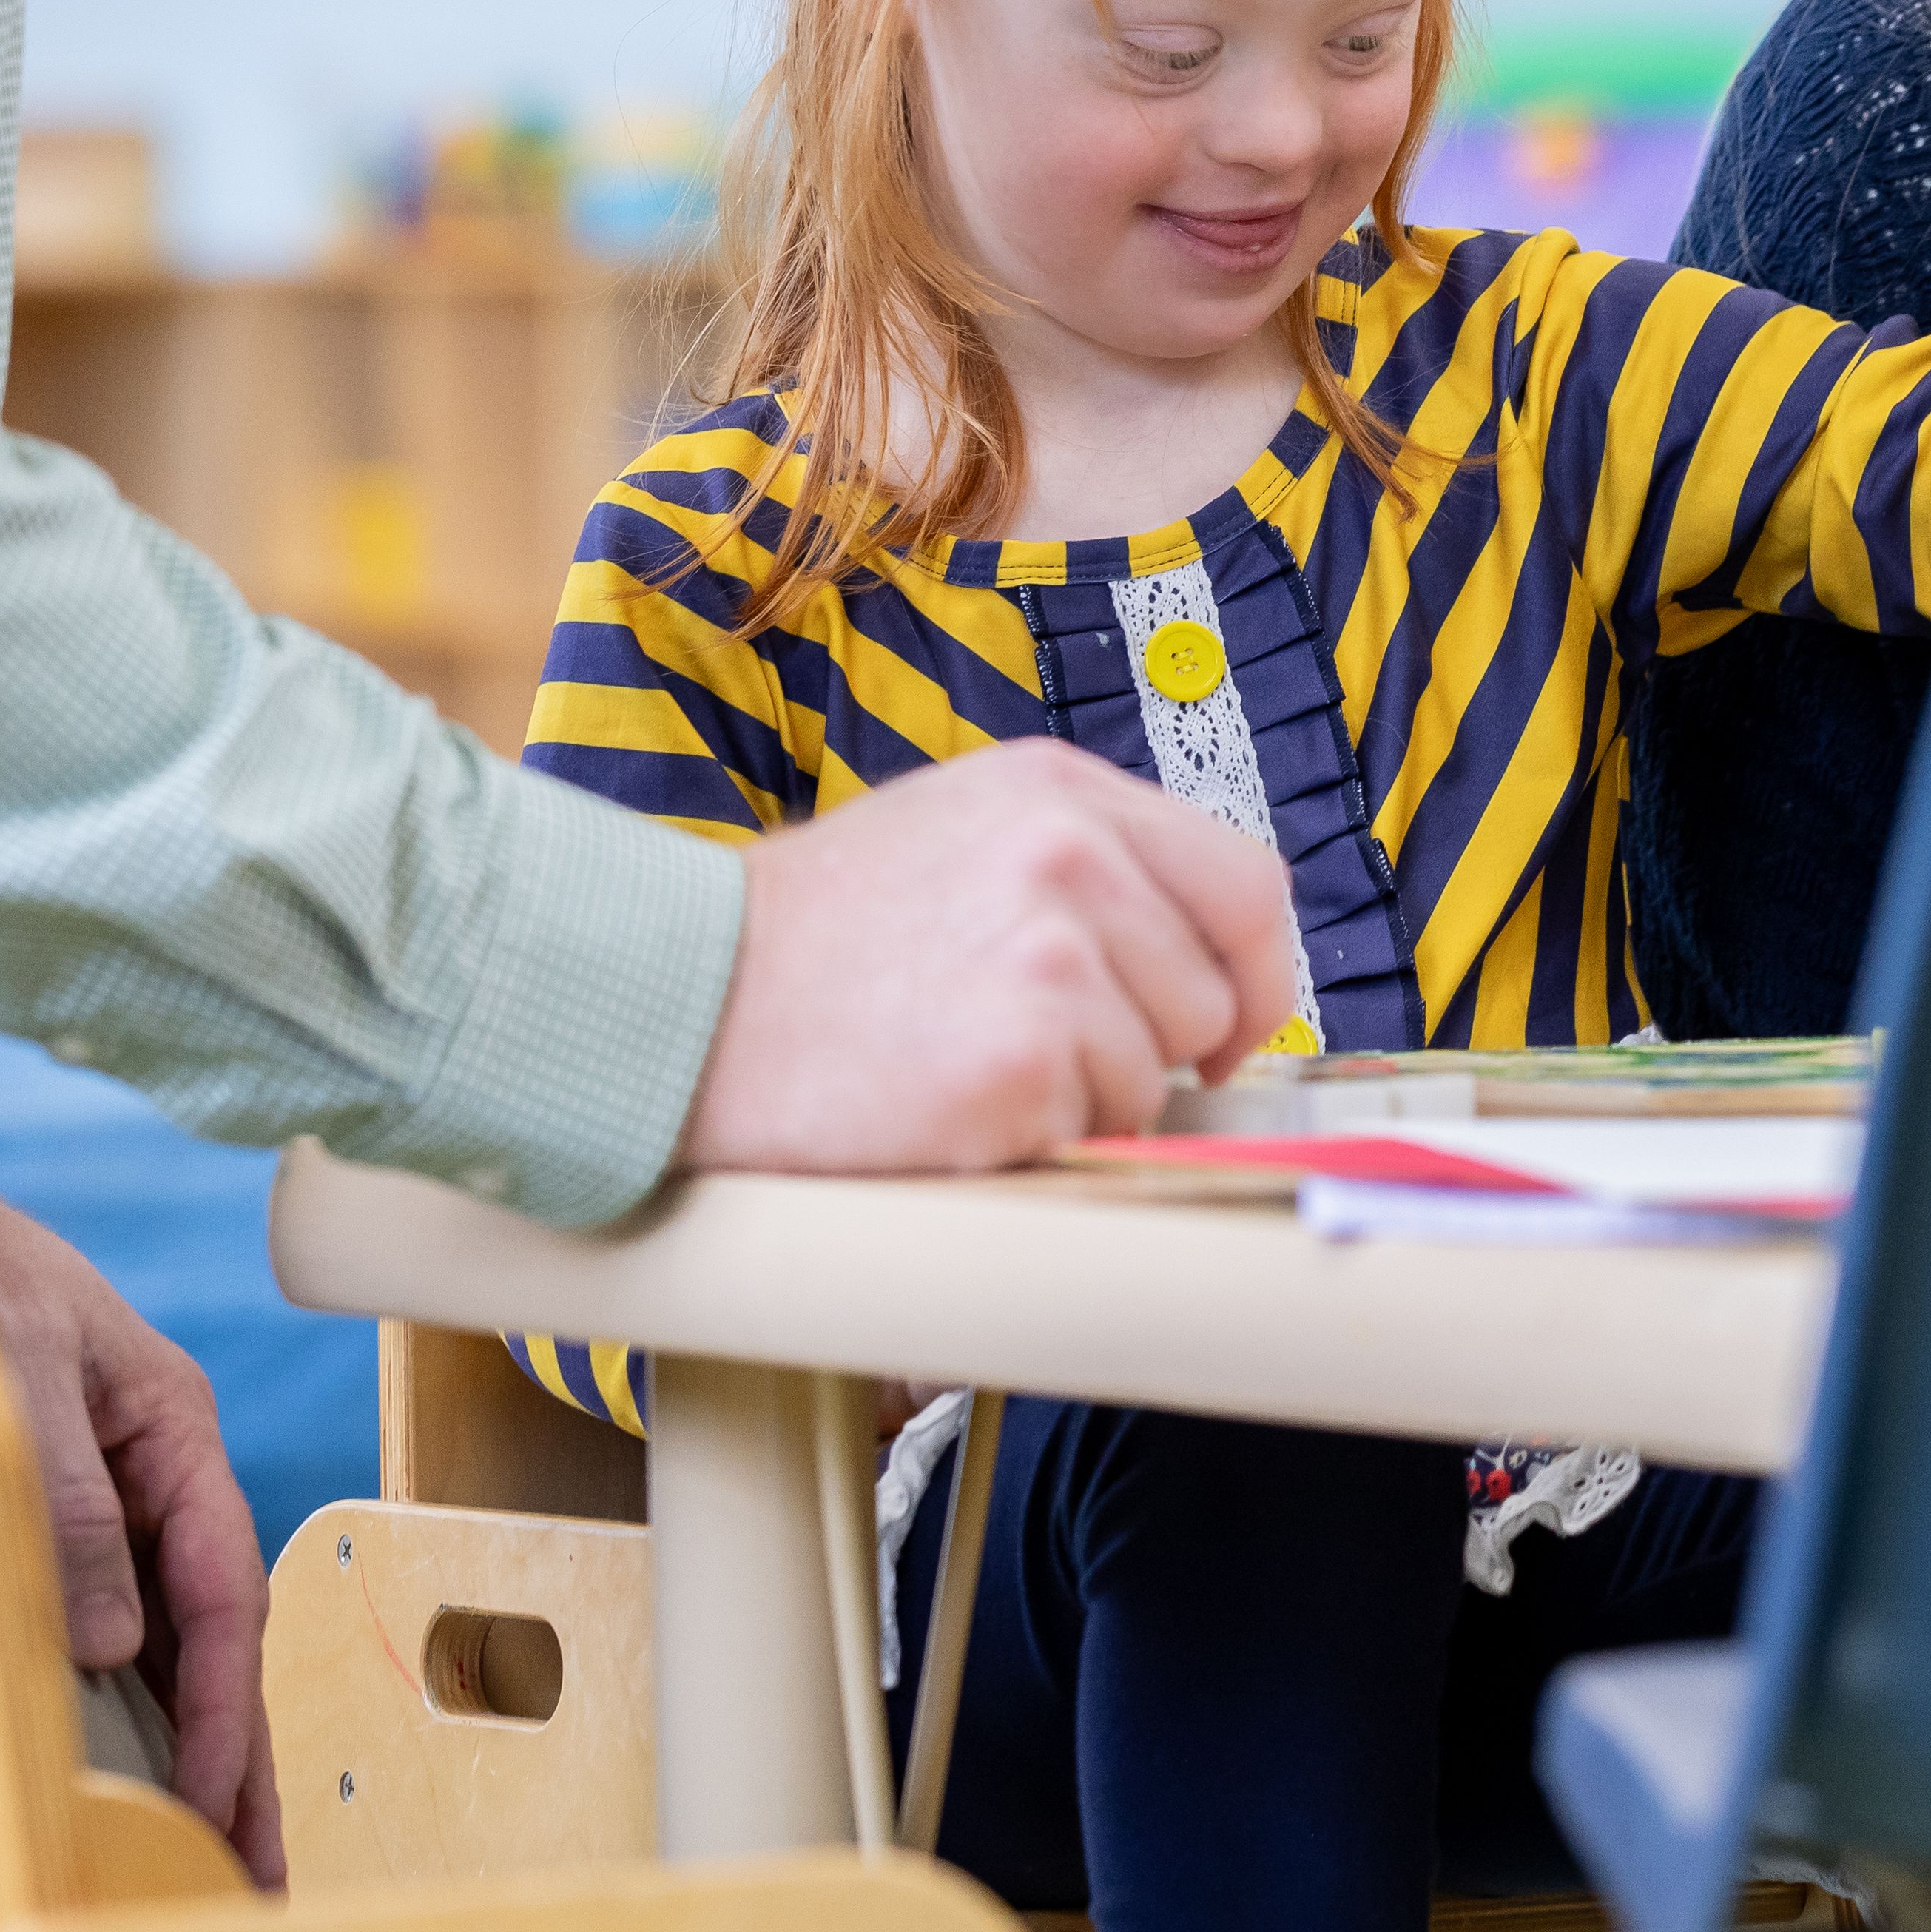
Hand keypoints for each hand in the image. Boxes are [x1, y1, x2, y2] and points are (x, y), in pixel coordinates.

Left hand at [0, 1146, 284, 1886]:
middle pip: (224, 1639)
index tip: (213, 1802)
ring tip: (220, 1847)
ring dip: (207, 1746)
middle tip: (254, 1871)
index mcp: (178, 1440)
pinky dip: (152, 1705)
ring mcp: (132, 1506)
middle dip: (245, 1759)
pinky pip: (132, 1627)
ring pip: (184, 1644)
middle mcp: (168, 1483)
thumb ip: (72, 1500)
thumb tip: (112, 1642)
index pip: (221, 1595)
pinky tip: (157, 1767)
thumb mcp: (26, 1377)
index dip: (222, 1707)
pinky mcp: (89, 1523)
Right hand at [680, 738, 1295, 1174]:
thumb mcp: (961, 836)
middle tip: (1021, 1046)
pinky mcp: (1017, 1061)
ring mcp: (1048, 957)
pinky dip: (1025, 1140)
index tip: (1229, 1029)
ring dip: (1077, 1098)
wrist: (674, 1000)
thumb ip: (1089, 873)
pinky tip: (936, 1098)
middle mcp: (1069, 856)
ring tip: (959, 1058)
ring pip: (1154, 1077)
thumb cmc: (813, 939)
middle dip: (1144, 1050)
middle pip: (1210, 999)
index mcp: (1062, 791)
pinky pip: (1086, 1132)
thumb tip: (1210, 966)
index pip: (1250, 887)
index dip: (1256, 976)